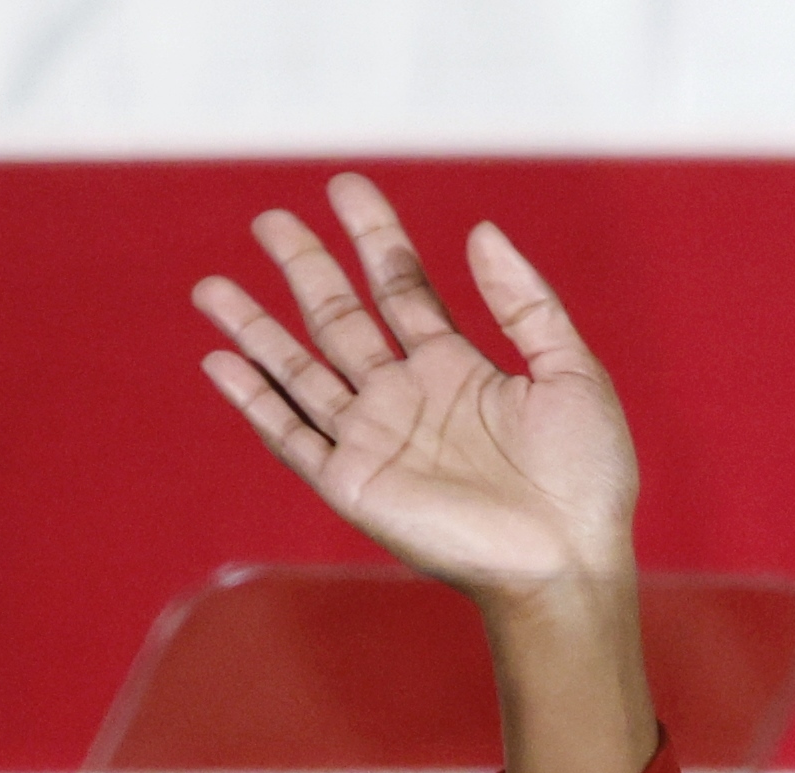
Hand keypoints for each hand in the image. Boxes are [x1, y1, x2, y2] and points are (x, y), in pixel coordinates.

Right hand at [193, 173, 636, 606]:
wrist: (565, 563)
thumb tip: (480, 230)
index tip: (347, 187)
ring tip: (210, 287)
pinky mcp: (354, 482)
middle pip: (342, 317)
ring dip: (255, 329)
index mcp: (459, 369)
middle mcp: (408, 398)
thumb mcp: (572, 373)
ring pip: (300, 370)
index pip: (403, 288)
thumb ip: (526, 303)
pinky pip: (291, 435)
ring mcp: (376, 439)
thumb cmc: (584, 479)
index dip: (376, 237)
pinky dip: (254, 400)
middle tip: (270, 219)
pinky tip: (219, 362)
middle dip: (306, 268)